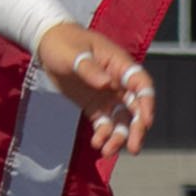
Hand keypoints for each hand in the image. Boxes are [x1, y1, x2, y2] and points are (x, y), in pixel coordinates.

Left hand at [34, 24, 153, 158]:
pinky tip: (96, 144)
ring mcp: (107, 95)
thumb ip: (89, 68)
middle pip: (135, 108)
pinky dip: (104, 135)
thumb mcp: (74, 53)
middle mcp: (118, 82)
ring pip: (121, 120)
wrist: (48, 45)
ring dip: (119, 137)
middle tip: (134, 148)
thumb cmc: (64, 43)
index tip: (146, 122)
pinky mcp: (95, 106)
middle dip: (136, 129)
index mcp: (120, 65)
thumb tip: (107, 83)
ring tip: (107, 152)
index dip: (147, 103)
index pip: (141, 85)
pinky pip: (105, 124)